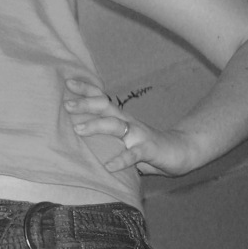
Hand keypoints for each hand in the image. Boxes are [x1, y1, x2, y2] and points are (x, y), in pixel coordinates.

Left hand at [64, 79, 196, 177]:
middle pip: (105, 107)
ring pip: (116, 126)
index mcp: (121, 118)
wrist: (181, 151)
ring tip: (78, 129)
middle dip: (86, 104)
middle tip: (67, 105)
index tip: (68, 82)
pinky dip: (121, 160)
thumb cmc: (146, 147)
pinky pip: (134, 155)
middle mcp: (128, 123)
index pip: (102, 100)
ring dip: (97, 126)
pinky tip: (109, 166)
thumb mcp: (124, 139)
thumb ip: (106, 138)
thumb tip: (79, 138)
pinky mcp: (149, 150)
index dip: (86, 90)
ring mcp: (139, 135)